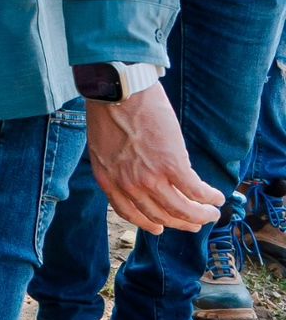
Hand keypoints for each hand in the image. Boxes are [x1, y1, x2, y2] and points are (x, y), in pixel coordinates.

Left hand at [86, 83, 224, 233]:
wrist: (118, 91)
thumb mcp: (102, 145)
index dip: (147, 223)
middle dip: (180, 223)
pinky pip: (196, 191)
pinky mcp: (173, 165)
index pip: (129, 212)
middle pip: (159, 215)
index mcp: (108, 178)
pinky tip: (217, 197)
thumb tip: (134, 172)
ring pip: (182, 210)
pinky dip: (209, 198)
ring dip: (200, 216)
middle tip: (194, 224)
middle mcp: (128, 184)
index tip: (159, 229)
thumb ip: (116, 164)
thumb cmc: (109, 109)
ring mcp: (151, 177)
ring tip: (212, 214)